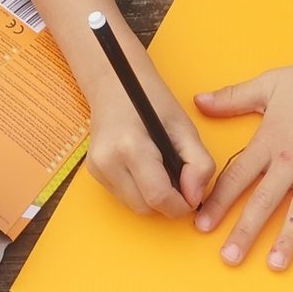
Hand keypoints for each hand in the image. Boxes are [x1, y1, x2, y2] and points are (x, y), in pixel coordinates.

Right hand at [84, 46, 213, 217]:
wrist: (115, 84)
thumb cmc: (151, 101)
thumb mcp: (184, 127)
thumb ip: (199, 164)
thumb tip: (195, 197)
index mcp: (131, 147)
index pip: (158, 197)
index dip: (181, 204)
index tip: (192, 196)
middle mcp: (108, 161)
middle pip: (146, 208)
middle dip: (168, 202)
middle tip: (179, 178)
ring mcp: (97, 169)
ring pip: (135, 207)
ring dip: (154, 198)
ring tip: (162, 169)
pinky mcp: (93, 173)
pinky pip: (125, 197)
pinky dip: (140, 191)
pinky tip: (146, 168)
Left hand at [193, 45, 292, 270]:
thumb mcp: (267, 85)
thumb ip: (232, 98)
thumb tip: (199, 101)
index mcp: (270, 142)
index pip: (237, 177)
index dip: (217, 202)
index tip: (201, 225)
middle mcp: (292, 160)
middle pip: (264, 201)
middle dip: (245, 231)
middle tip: (229, 257)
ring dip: (288, 237)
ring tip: (276, 264)